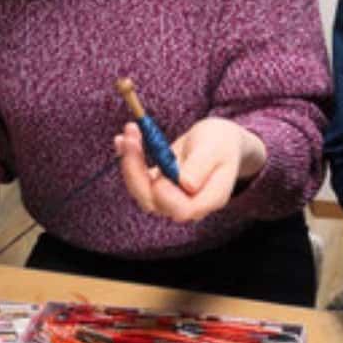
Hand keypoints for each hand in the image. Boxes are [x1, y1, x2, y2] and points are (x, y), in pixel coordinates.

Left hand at [115, 117, 266, 222]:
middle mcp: (186, 204)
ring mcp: (169, 197)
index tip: (158, 177)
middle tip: (131, 139)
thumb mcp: (215, 149)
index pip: (183, 209)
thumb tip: (186, 184)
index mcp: (208, 199)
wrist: (216, 141)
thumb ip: (202, 166)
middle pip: (154, 201)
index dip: (167, 197)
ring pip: (141, 190)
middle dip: (136, 171)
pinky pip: (136, 178)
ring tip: (129, 133)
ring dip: (129, 162)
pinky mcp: (156, 185)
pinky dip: (127, 159)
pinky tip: (121, 139)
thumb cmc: (221, 143)